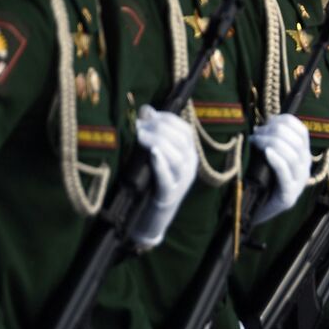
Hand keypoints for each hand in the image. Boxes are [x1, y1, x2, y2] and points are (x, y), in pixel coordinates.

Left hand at [131, 106, 199, 248]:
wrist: (153, 218)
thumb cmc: (151, 182)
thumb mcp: (154, 157)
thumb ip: (152, 134)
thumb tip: (145, 110)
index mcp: (188, 154)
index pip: (184, 129)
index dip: (167, 118)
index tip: (148, 114)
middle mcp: (189, 166)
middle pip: (181, 141)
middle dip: (160, 128)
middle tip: (139, 126)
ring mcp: (181, 181)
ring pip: (177, 157)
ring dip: (159, 142)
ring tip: (141, 136)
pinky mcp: (168, 195)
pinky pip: (167, 178)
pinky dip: (161, 164)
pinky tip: (153, 153)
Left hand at [251, 113, 311, 223]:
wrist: (256, 211)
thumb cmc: (261, 181)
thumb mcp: (269, 158)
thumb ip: (271, 143)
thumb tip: (261, 124)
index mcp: (303, 156)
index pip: (302, 132)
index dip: (286, 121)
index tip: (267, 121)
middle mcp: (305, 168)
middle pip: (296, 141)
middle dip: (274, 131)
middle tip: (256, 134)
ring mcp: (298, 183)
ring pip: (292, 155)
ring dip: (272, 143)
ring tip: (256, 141)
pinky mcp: (288, 196)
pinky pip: (285, 173)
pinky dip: (277, 160)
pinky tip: (267, 153)